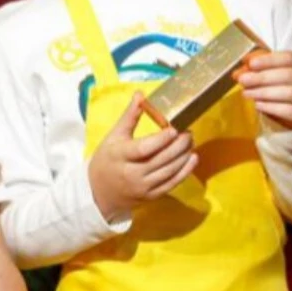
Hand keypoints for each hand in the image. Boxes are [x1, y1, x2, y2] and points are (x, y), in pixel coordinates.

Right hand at [87, 95, 196, 219]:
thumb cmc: (106, 160)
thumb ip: (129, 116)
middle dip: (178, 145)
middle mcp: (132, 173)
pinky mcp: (151, 196)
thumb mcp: (113, 136)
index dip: (161, 139)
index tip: (174, 128)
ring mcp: (143, 187)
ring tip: (191, 142)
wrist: (99, 192)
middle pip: (160, 159)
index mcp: (120, 156)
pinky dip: (185, 171)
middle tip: (188, 132)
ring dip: (183, 156)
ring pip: (169, 171)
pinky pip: (172, 184)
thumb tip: (140, 94)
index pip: (144, 148)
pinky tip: (192, 158)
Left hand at [237, 49, 291, 129]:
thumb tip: (239, 71)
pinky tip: (258, 105)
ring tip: (247, 93)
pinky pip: (291, 111)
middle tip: (243, 80)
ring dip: (265, 93)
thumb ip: (258, 70)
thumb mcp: (274, 75)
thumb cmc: (285, 89)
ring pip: (289, 93)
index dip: (269, 60)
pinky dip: (273, 108)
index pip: (288, 58)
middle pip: (287, 75)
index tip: (251, 63)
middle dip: (262, 77)